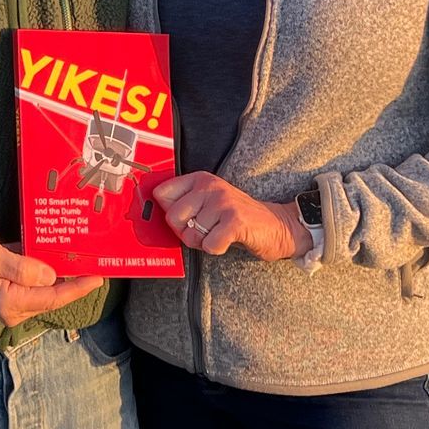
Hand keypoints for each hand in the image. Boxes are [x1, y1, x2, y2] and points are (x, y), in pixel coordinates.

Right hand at [0, 233, 100, 325]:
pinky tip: (56, 258)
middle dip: (73, 280)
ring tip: (80, 259)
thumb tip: (51, 275)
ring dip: (60, 275)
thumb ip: (22, 267)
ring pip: (43, 290)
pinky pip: (31, 285)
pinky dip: (44, 272)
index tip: (98, 277)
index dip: (78, 288)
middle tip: (94, 262)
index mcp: (11, 302)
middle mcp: (14, 309)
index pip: (53, 297)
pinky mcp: (7, 295)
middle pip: (51, 295)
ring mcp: (10, 304)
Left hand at [152, 173, 305, 260]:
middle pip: (172, 217)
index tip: (182, 219)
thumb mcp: (209, 201)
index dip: (168, 212)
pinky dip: (217, 249)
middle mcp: (210, 187)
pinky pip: (209, 245)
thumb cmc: (237, 216)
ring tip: (219, 234)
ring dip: (203, 242)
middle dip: (185, 232)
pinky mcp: (235, 221)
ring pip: (190, 234)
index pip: (162, 193)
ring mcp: (223, 202)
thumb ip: (185, 203)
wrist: (277, 225)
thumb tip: (152, 214)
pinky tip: (228, 240)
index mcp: (200, 179)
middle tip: (204, 231)